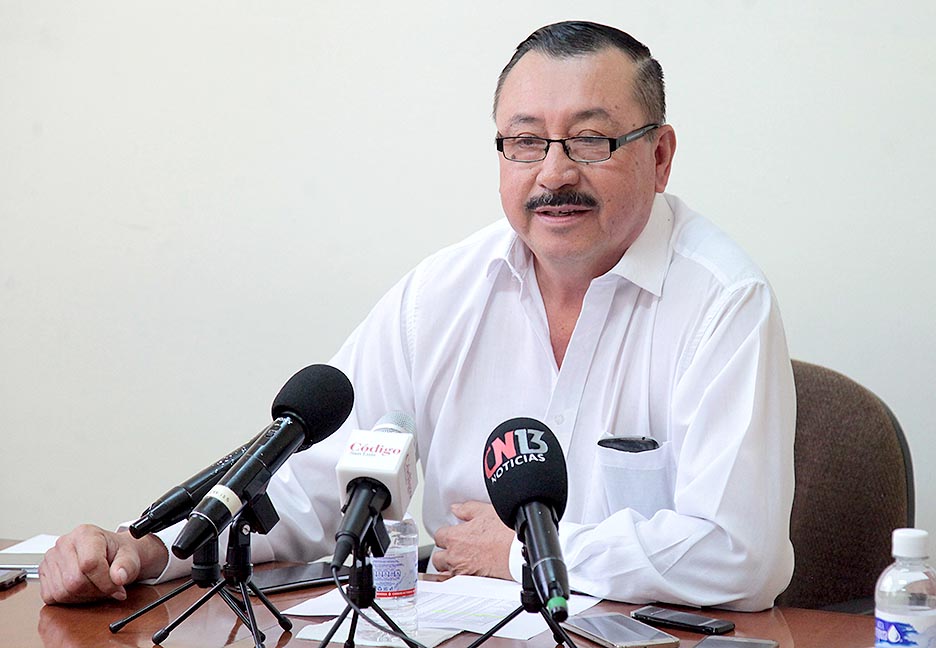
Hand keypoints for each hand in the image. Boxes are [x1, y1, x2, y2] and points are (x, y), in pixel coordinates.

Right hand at [39, 524, 167, 604]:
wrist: (110, 553)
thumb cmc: (118, 553)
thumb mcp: (130, 556)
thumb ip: (127, 566)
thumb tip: (119, 577)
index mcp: (86, 534)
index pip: (89, 564)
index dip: (105, 582)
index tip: (117, 587)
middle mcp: (64, 543)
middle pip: (74, 582)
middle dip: (95, 591)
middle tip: (108, 588)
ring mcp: (51, 558)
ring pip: (62, 592)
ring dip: (83, 597)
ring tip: (96, 587)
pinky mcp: (43, 572)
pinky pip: (51, 596)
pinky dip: (69, 599)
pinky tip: (83, 589)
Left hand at [431, 501, 513, 579]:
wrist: (519, 552)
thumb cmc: (505, 533)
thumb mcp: (484, 511)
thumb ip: (466, 509)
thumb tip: (456, 509)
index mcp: (455, 537)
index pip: (439, 536)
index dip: (445, 534)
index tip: (451, 534)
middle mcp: (454, 556)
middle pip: (438, 557)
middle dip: (444, 553)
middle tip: (453, 550)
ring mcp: (462, 571)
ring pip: (445, 572)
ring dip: (449, 567)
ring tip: (459, 563)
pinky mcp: (472, 583)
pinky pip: (455, 584)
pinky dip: (455, 581)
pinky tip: (462, 577)